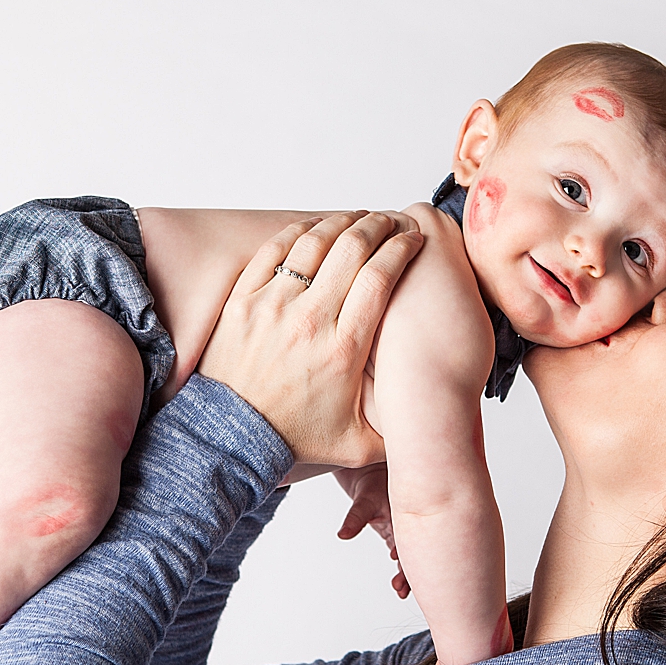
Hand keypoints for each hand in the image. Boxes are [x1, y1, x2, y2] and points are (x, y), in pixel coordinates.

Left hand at [199, 212, 420, 467]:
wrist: (232, 438)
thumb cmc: (293, 436)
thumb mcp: (358, 445)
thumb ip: (398, 432)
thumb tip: (434, 418)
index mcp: (343, 349)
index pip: (380, 277)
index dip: (402, 249)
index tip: (413, 239)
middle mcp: (309, 320)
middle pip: (352, 249)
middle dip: (378, 226)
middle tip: (390, 221)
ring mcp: (272, 306)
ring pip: (314, 242)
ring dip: (341, 222)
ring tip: (357, 220)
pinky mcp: (243, 300)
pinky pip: (274, 249)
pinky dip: (299, 232)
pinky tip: (316, 228)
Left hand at [334, 464, 408, 597]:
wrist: (371, 468)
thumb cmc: (373, 480)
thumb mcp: (366, 499)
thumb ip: (356, 518)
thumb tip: (343, 535)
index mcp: (406, 515)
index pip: (412, 539)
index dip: (406, 555)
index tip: (399, 569)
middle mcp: (406, 523)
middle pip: (413, 551)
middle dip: (408, 571)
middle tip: (401, 589)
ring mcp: (400, 529)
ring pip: (408, 554)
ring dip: (406, 573)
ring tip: (401, 590)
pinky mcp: (393, 532)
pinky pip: (400, 551)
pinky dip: (401, 566)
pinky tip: (399, 584)